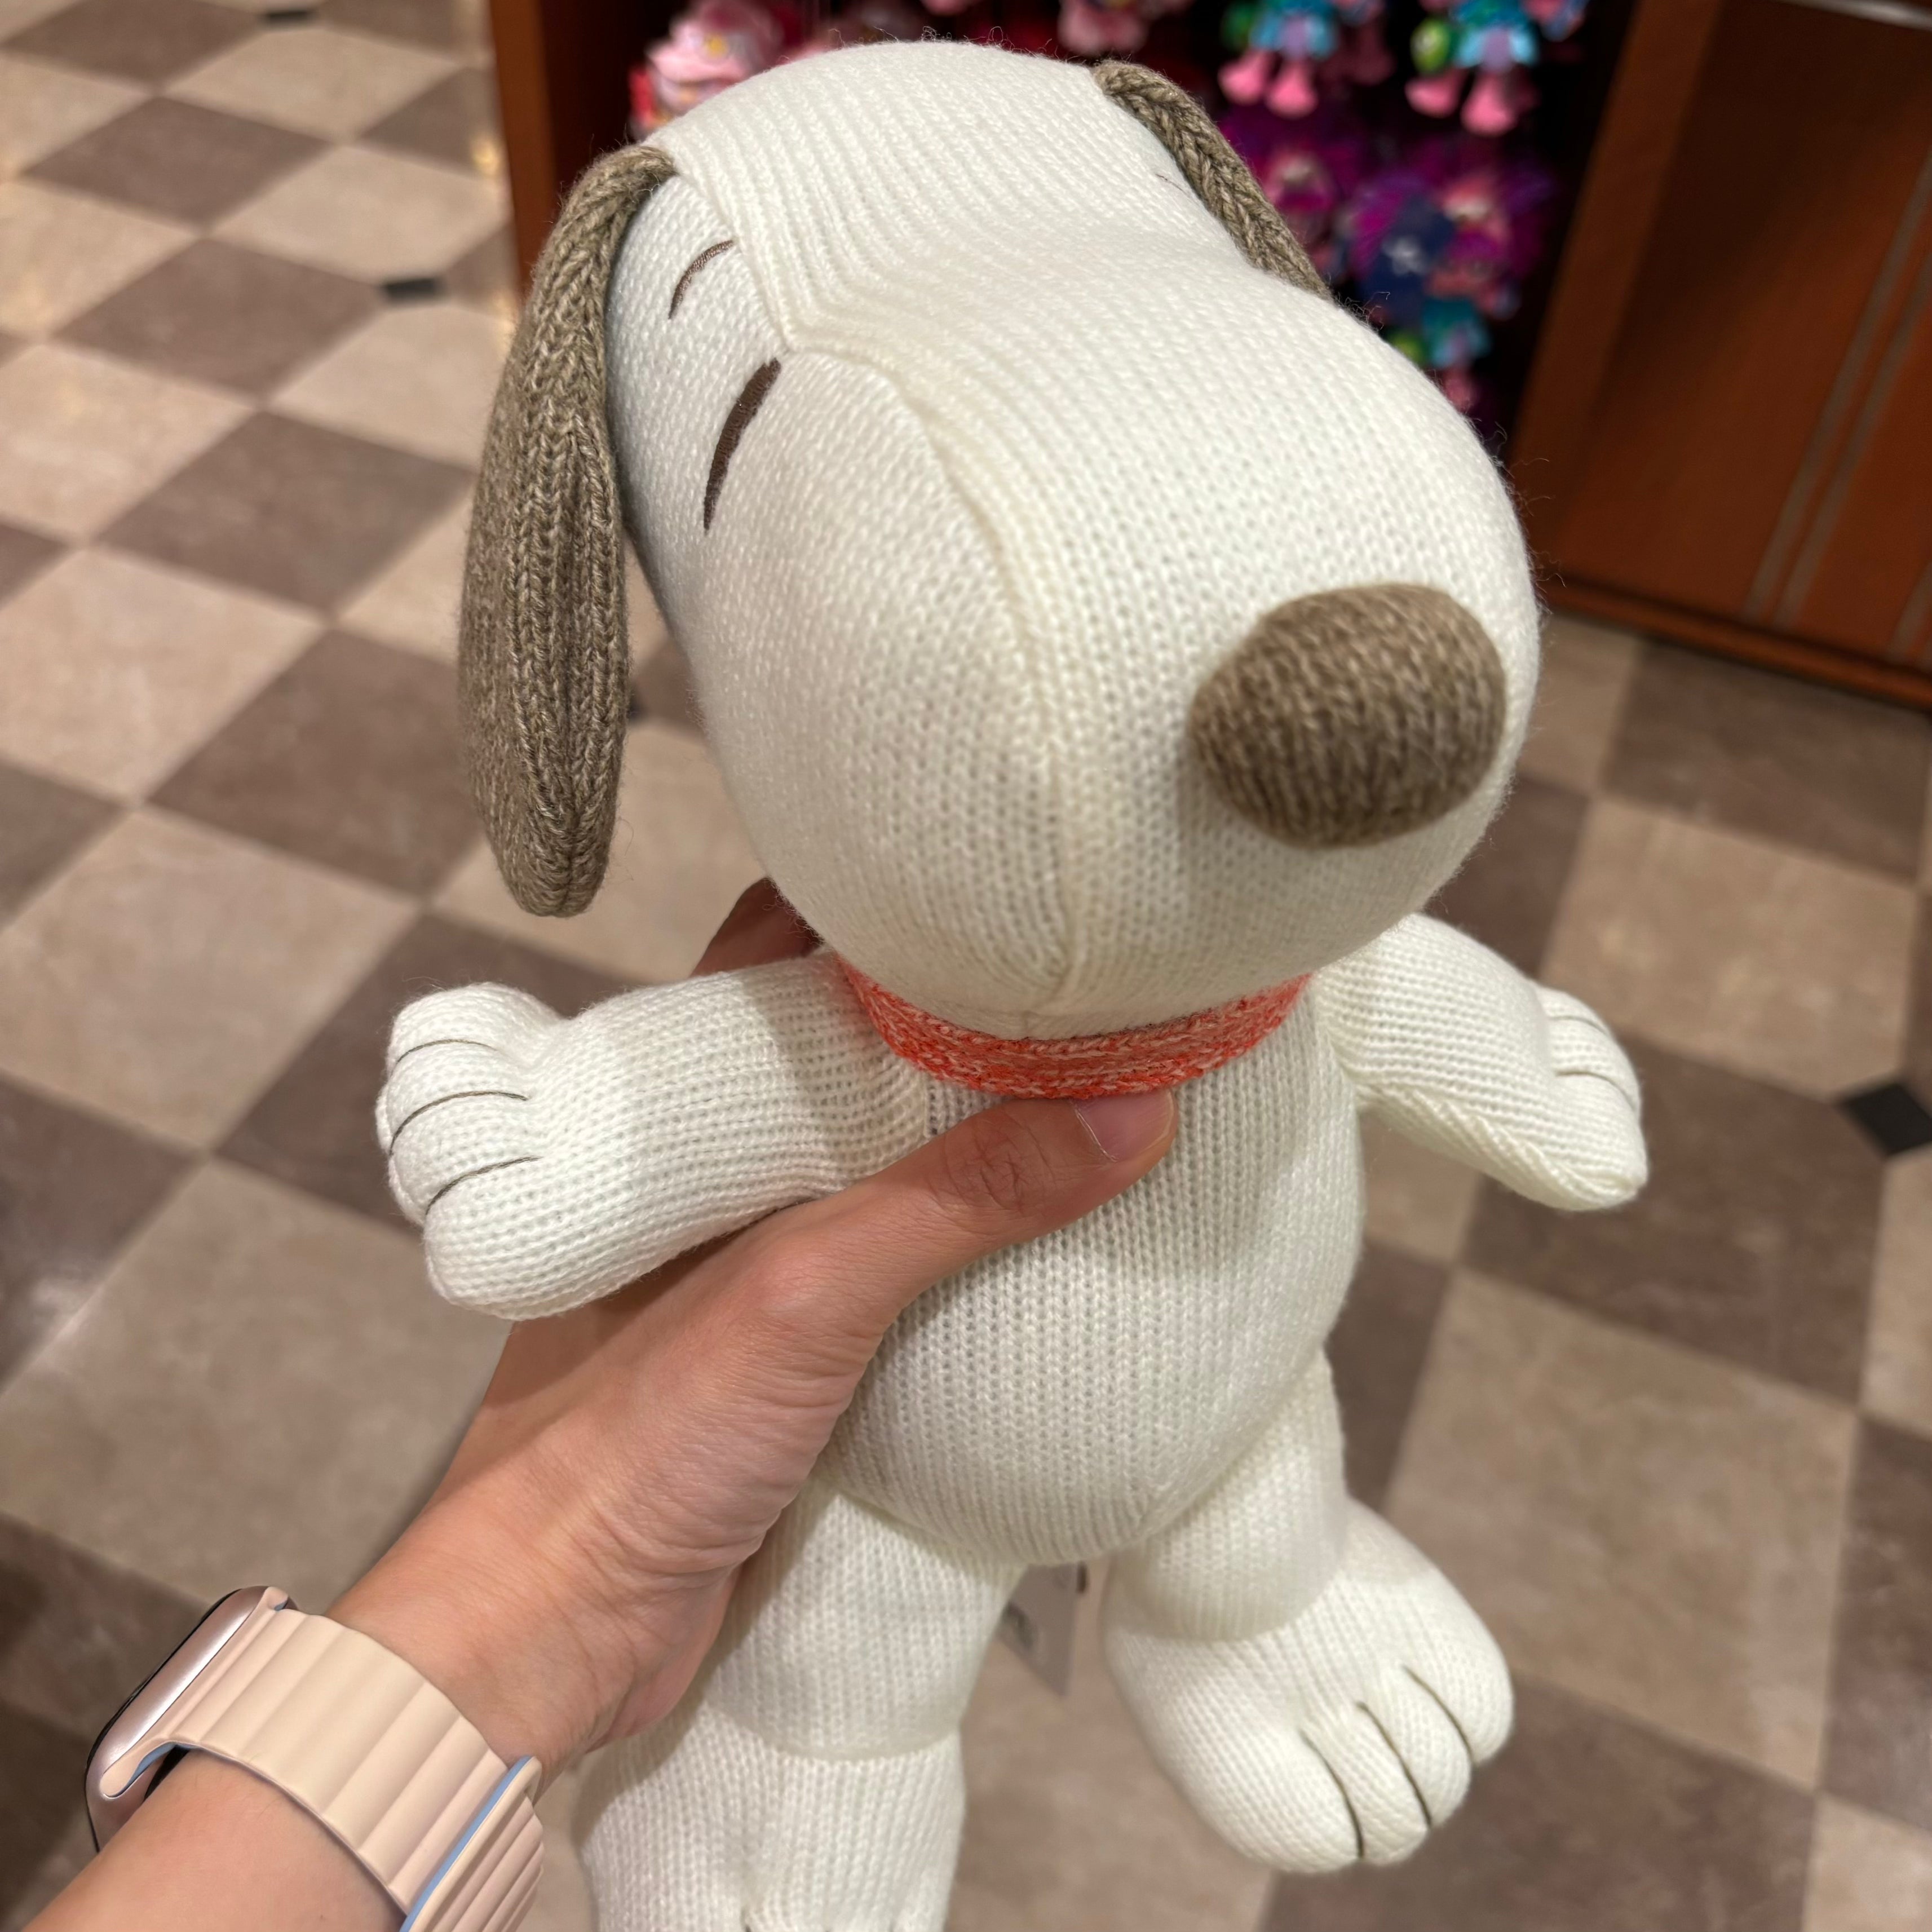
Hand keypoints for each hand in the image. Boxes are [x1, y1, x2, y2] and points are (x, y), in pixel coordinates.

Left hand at [334, 882, 1175, 1775]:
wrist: (551, 1630)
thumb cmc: (632, 1436)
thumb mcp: (806, 1292)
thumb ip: (958, 1196)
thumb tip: (1132, 1105)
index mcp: (679, 1104)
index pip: (782, 947)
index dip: (884, 907)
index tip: (1000, 883)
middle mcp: (718, 1164)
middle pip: (847, 1049)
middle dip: (953, 1019)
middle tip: (1085, 984)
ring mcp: (752, 1253)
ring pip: (875, 1156)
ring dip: (965, 1130)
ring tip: (1095, 1085)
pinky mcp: (789, 1343)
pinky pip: (892, 1258)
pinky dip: (962, 1235)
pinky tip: (1046, 1229)